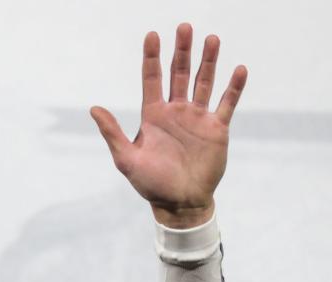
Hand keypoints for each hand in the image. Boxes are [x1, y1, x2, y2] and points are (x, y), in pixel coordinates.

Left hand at [90, 23, 247, 227]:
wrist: (180, 203)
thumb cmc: (150, 184)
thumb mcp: (126, 159)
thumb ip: (113, 133)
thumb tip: (93, 108)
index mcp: (153, 115)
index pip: (152, 79)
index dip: (152, 58)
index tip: (152, 35)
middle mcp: (176, 111)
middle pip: (179, 74)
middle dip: (182, 51)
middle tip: (184, 27)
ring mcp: (197, 118)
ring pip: (204, 82)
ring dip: (208, 61)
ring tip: (212, 39)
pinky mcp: (216, 129)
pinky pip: (227, 103)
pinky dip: (233, 87)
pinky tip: (238, 69)